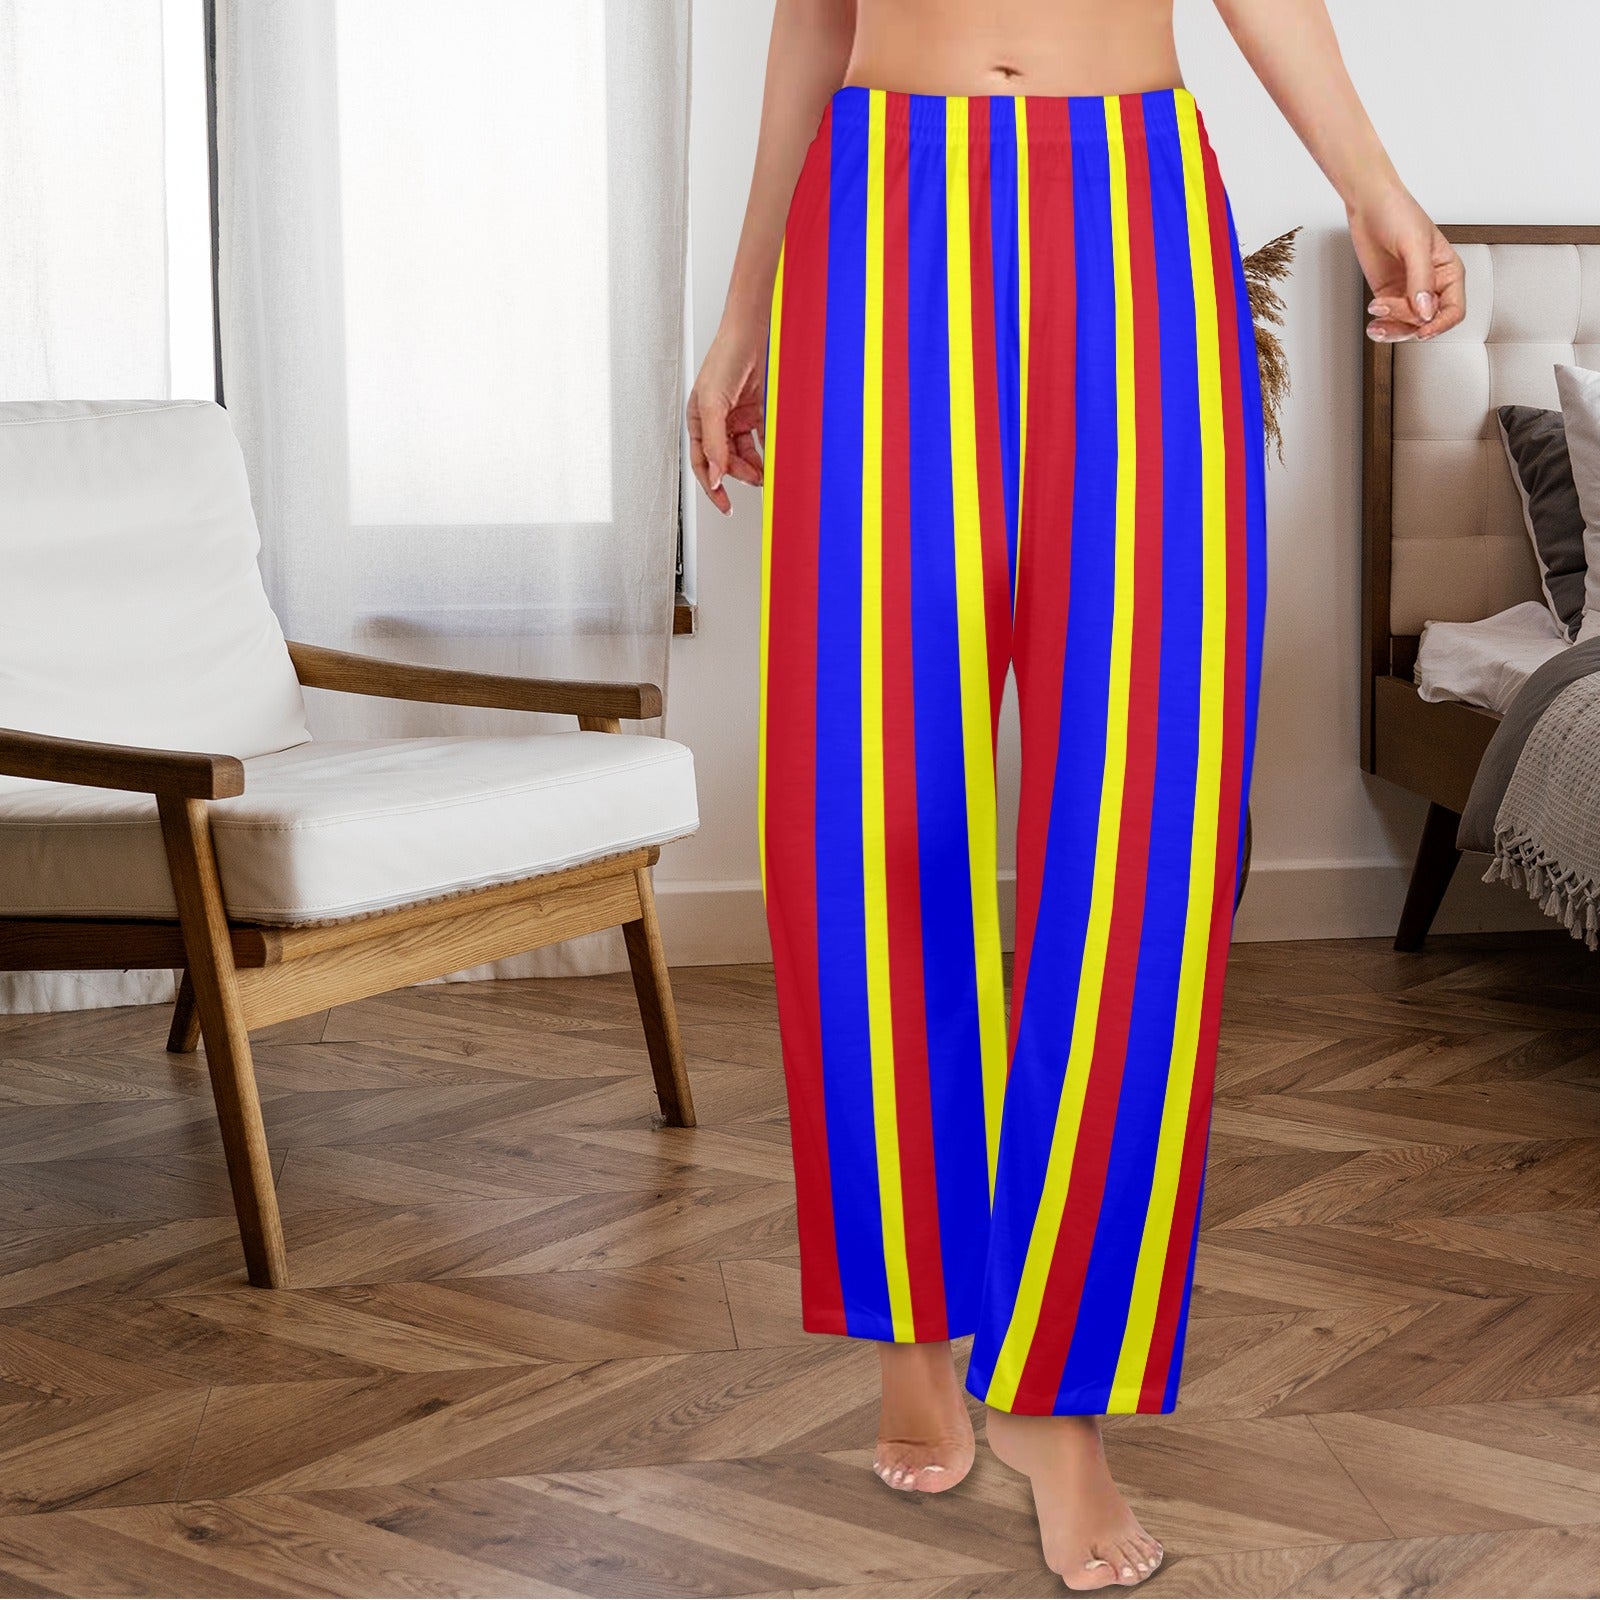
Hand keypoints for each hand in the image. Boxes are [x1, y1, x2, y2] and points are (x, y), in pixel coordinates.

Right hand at [687, 322, 766, 514]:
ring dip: (755, 465)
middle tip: (756, 480)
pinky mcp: (755, 412)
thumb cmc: (724, 359)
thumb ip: (713, 442)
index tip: (725, 506)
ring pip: (745, 453)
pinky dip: (768, 449)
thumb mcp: (713, 404)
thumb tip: (714, 474)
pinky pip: (761, 438)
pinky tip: (775, 456)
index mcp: (698, 422)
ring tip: (767, 472)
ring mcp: (736, 418)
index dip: (712, 487)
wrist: (752, 334)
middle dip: (740, 474)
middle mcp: (716, 423)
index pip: (702, 464)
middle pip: (726, 461)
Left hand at [1348, 186, 1464, 343]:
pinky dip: (1382, 326)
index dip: (1440, 325)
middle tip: (1387, 305)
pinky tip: (1374, 324)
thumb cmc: (1398, 214)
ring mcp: (1409, 292)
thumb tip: (1425, 312)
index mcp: (1448, 272)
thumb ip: (1421, 280)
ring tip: (1376, 315)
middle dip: (1407, 320)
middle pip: (1427, 322)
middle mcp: (1432, 286)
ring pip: (1407, 326)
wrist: (1369, 206)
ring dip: (1392, 327)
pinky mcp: (1389, 295)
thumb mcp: (1414, 245)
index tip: (1423, 331)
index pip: (1454, 310)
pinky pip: (1390, 320)